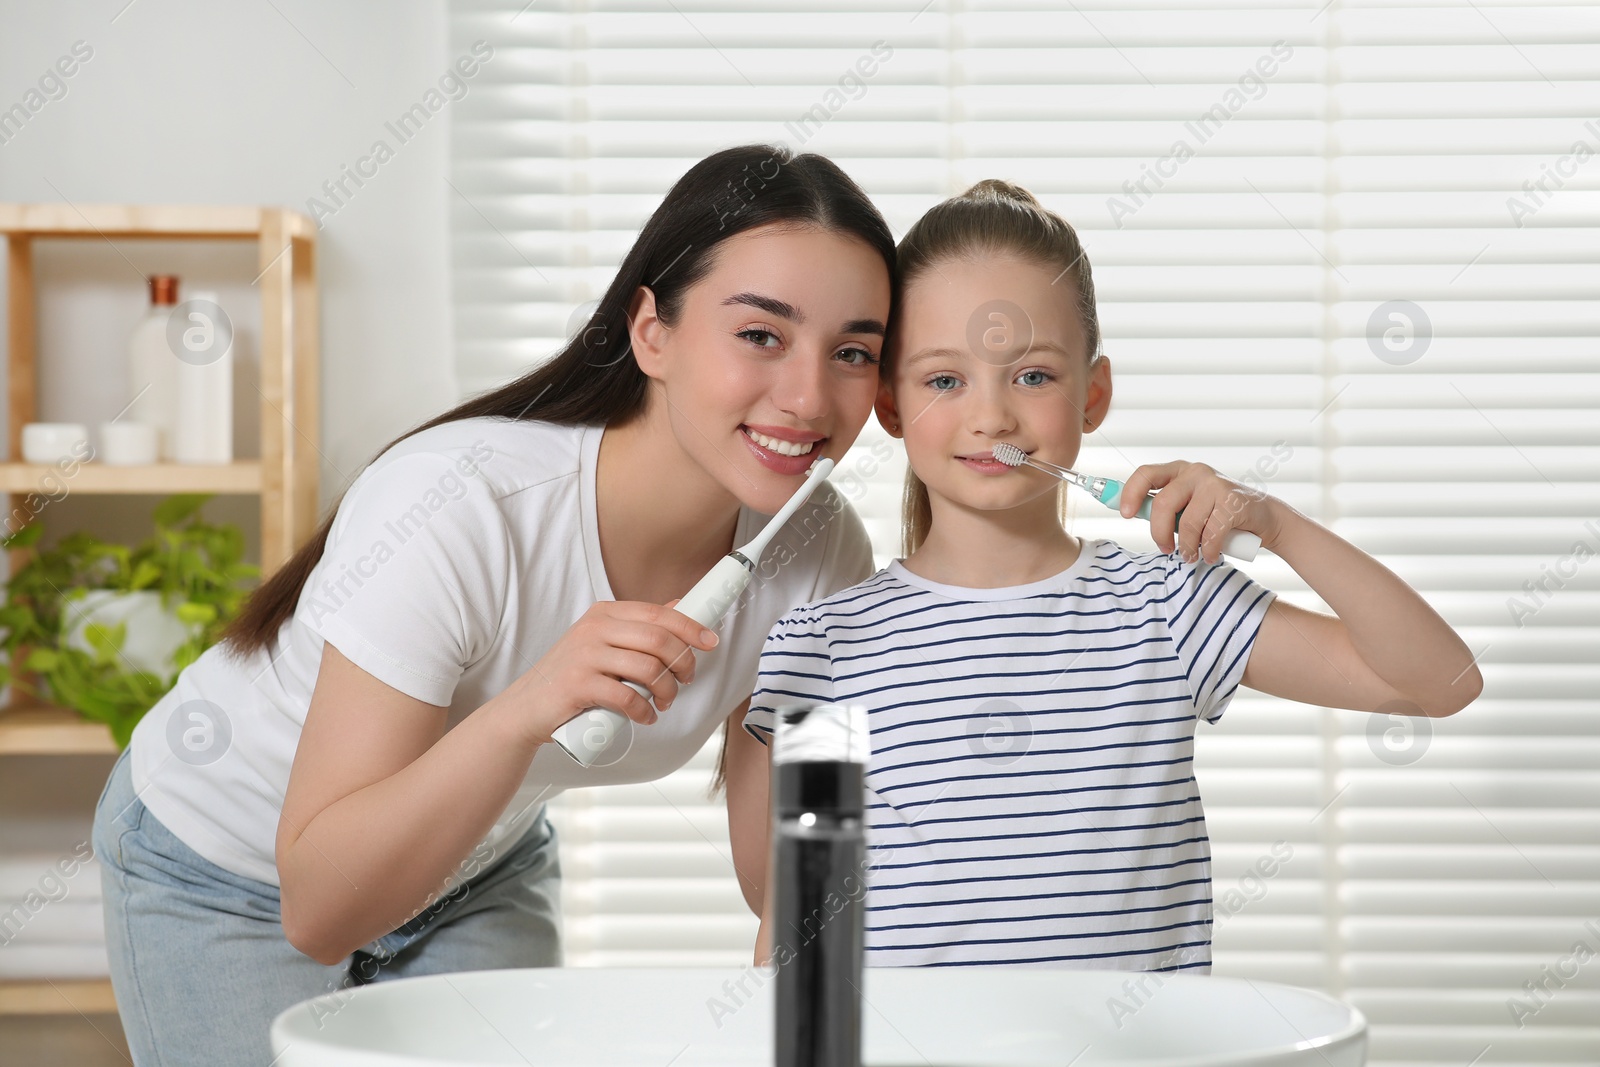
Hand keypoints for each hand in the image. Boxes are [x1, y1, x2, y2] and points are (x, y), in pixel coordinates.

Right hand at [501, 598, 718, 747]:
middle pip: (658, 639)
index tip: (710, 642)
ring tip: (664, 703)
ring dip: (667, 691)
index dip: (690, 627)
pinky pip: (627, 697)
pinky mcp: (578, 685)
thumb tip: (680, 606)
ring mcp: (584, 656)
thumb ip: (638, 626)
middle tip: (686, 681)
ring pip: (648, 669)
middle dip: (682, 662)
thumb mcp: (602, 643)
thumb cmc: (571, 677)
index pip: (658, 613)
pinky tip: (646, 717)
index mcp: (604, 614)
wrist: (525, 708)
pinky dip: (645, 711)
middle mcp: (593, 629)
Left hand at [1118, 461, 1285, 563]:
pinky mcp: (1232, 501)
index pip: (1146, 474)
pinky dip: (1209, 551)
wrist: (1264, 516)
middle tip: (1166, 549)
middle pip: (1163, 504)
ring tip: (1192, 556)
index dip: (1131, 493)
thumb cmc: (1218, 513)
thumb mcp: (1189, 505)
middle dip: (1159, 533)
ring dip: (1187, 548)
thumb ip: (1165, 507)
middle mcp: (1195, 472)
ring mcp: (1215, 484)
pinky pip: (1210, 534)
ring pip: (1187, 524)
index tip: (1125, 514)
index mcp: (1179, 471)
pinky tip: (1212, 555)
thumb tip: (1132, 512)